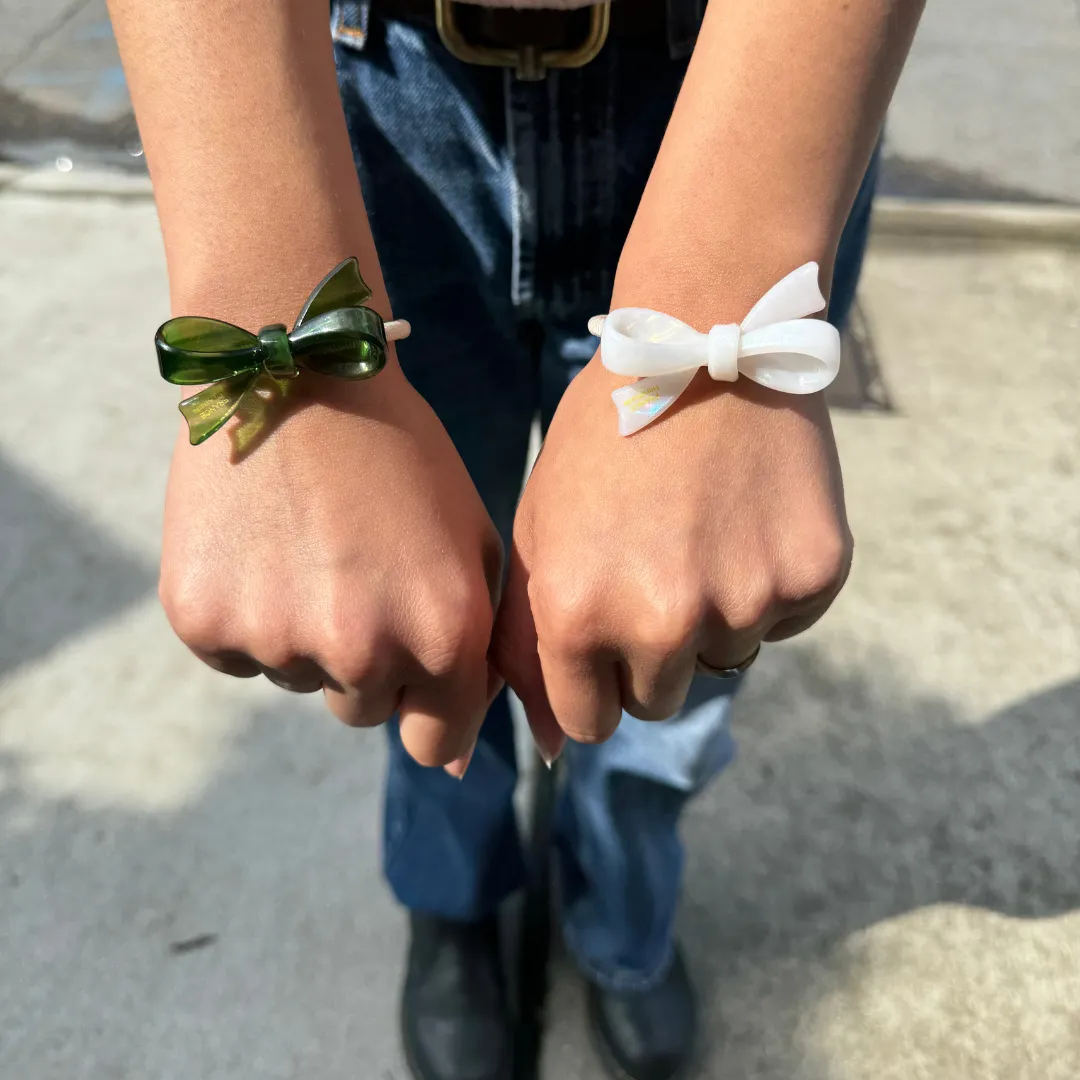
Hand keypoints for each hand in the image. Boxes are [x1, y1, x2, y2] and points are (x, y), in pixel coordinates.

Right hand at [159, 360, 501, 772]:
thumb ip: (483, 651)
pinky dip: (248, 616)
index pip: (438, 742)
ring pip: (298, 678)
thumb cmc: (402, 457)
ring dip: (306, 636)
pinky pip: (237, 654)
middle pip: (363, 712)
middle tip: (357, 578)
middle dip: (369, 664)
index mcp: (443, 635)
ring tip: (309, 549)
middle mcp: (363, 651)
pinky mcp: (203, 622)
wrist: (297, 373)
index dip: (428, 705)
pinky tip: (261, 547)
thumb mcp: (473, 544)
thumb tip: (460, 764)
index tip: (415, 668)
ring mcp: (277, 639)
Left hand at [491, 356, 850, 755]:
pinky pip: (785, 621)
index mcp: (576, 614)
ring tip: (703, 528)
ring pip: (724, 660)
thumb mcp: (539, 533)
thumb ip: (528, 643)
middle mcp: (660, 623)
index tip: (604, 641)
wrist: (703, 346)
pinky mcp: (813, 576)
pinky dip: (769, 583)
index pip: (587, 723)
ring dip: (713, 616)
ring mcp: (744, 601)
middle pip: (658, 702)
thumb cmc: (603, 442)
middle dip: (650, 655)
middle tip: (655, 568)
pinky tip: (750, 518)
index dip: (592, 683)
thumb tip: (546, 749)